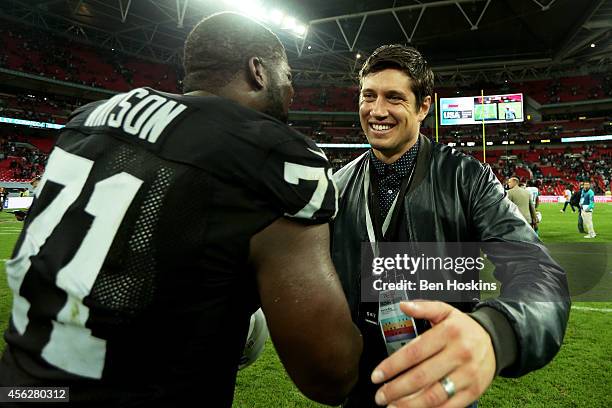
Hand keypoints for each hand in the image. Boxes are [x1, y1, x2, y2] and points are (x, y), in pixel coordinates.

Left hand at [371, 301, 494, 407]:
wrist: (495, 342)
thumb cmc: (462, 328)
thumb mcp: (445, 311)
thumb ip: (423, 308)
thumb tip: (403, 305)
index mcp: (448, 333)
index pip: (414, 352)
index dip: (392, 365)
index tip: (377, 375)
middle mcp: (459, 354)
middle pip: (421, 376)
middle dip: (396, 389)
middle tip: (380, 396)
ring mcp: (467, 375)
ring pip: (434, 395)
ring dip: (410, 405)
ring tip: (392, 407)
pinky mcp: (473, 391)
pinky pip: (449, 406)